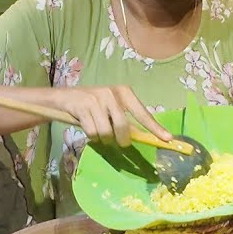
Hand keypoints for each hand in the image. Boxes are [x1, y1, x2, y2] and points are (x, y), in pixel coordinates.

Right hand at [46, 85, 172, 146]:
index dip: (155, 128)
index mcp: (124, 92)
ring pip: (106, 133)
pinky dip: (90, 135)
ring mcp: (97, 99)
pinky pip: (92, 132)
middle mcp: (112, 93)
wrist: (64, 98)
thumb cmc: (92, 106)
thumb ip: (125, 118)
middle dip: (120, 140)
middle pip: (123, 128)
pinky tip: (86, 125)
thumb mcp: (111, 107)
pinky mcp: (83, 107)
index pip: (142, 113)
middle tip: (115, 141)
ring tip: (96, 130)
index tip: (168, 139)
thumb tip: (143, 137)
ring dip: (102, 138)